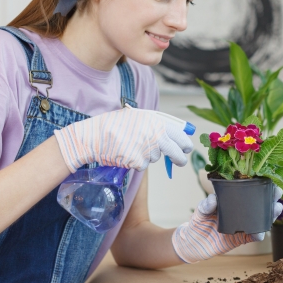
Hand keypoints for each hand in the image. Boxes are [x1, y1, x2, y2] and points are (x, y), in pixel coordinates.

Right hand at [54, 108, 192, 172]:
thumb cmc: (115, 124)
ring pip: (155, 158)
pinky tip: (125, 153)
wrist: (95, 136)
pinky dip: (136, 162)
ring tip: (132, 145)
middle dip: (179, 158)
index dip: (185, 143)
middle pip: (175, 151)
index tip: (187, 148)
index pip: (179, 134)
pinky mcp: (138, 162)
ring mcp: (147, 150)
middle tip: (180, 161)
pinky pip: (142, 165)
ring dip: (148, 156)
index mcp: (156, 121)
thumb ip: (155, 123)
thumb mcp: (138, 116)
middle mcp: (155, 135)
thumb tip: (174, 132)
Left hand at [172, 185, 282, 262]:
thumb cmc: (198, 222)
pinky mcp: (242, 238)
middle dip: (271, 198)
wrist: (195, 243)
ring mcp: (244, 225)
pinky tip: (261, 232)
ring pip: (262, 218)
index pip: (249, 190)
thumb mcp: (200, 211)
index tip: (268, 179)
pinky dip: (258, 234)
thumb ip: (205, 205)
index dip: (260, 185)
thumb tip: (213, 199)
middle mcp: (242, 211)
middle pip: (260, 203)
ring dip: (271, 214)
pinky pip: (253, 236)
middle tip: (277, 193)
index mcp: (233, 200)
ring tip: (276, 209)